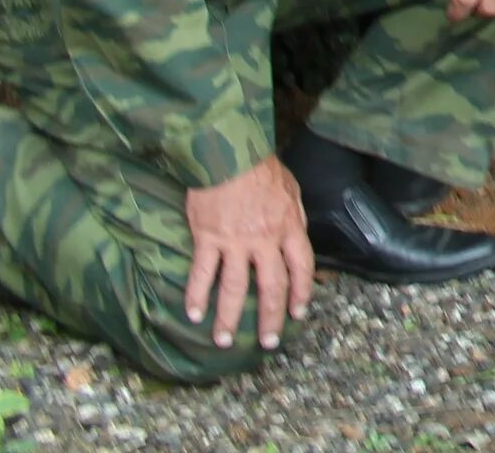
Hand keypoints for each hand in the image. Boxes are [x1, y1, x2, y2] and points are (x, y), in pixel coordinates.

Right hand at [182, 157, 314, 351]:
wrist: (230, 152)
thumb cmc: (261, 168)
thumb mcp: (291, 190)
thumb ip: (293, 219)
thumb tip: (294, 239)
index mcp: (290, 227)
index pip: (301, 268)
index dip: (301, 294)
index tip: (298, 314)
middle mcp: (265, 240)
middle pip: (272, 287)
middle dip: (271, 318)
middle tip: (268, 342)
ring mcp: (236, 242)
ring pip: (235, 288)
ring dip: (230, 318)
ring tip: (224, 340)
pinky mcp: (208, 238)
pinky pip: (203, 273)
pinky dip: (197, 295)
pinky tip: (193, 315)